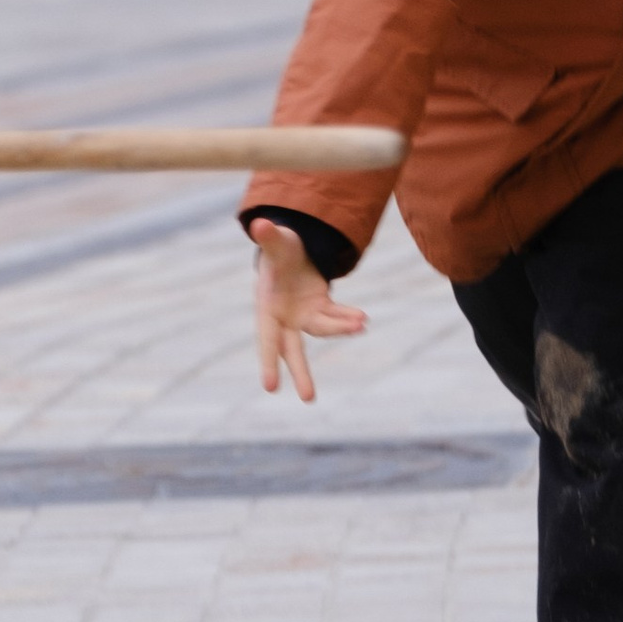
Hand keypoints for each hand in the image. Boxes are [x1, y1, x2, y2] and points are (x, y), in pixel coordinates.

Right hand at [252, 217, 366, 404]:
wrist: (292, 248)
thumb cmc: (278, 247)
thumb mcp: (276, 242)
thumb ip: (269, 236)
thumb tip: (260, 223)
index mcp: (267, 307)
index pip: (267, 339)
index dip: (268, 362)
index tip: (270, 388)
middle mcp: (284, 318)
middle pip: (292, 351)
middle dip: (301, 373)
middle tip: (308, 398)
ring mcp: (303, 316)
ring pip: (322, 330)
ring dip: (340, 328)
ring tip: (360, 322)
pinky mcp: (321, 309)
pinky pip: (336, 316)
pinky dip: (348, 318)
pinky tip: (362, 319)